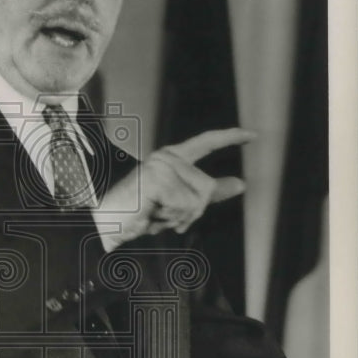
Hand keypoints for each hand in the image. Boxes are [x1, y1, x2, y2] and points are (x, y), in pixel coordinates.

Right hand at [97, 127, 255, 250]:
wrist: (106, 223)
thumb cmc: (137, 213)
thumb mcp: (178, 204)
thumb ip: (209, 193)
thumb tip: (240, 184)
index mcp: (171, 158)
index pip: (206, 143)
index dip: (230, 138)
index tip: (252, 135)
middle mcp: (167, 157)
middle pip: (206, 188)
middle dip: (191, 212)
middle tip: (163, 215)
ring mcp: (161, 166)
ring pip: (197, 200)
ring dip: (178, 217)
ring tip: (154, 215)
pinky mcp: (157, 179)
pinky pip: (183, 206)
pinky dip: (169, 218)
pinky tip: (150, 214)